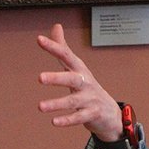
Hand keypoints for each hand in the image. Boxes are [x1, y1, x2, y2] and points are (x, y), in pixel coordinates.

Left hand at [36, 23, 122, 142]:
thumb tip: (56, 26)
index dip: (54, 47)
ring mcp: (89, 99)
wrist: (110, 112)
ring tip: (40, 106)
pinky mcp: (92, 114)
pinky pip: (79, 117)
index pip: (66, 55)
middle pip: (71, 78)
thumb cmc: (88, 87)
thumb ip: (64, 49)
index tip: (39, 39)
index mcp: (79, 70)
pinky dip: (67, 120)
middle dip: (57, 78)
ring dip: (56, 104)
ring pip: (73, 101)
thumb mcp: (76, 67)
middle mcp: (85, 83)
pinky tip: (54, 122)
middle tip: (39, 78)